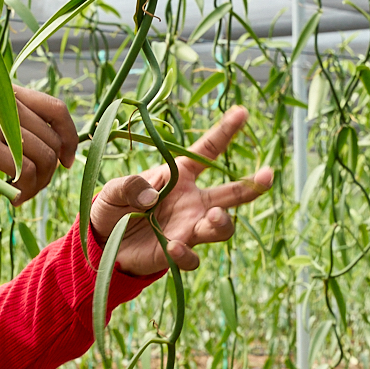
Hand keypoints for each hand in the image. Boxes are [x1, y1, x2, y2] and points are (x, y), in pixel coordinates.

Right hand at [0, 87, 78, 202]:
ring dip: (38, 184)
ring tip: (22, 194)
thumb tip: (58, 145)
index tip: (67, 160)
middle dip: (50, 171)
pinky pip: (24, 172)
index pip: (56, 108)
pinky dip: (24, 191)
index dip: (70, 137)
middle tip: (35, 187)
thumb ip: (16, 120)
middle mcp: (3, 101)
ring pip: (42, 158)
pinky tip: (13, 198)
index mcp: (7, 92)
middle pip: (51, 140)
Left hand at [89, 106, 274, 275]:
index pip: (207, 151)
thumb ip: (130, 185)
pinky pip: (193, 257)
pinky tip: (173, 247)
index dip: (225, 132)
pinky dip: (186, 254)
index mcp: (180, 176)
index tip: (242, 112)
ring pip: (221, 227)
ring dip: (221, 222)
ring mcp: (188, 228)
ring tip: (212, 217)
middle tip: (267, 176)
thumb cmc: (113, 206)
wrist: (102, 242)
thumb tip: (152, 195)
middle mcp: (192, 202)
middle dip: (252, 185)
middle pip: (231, 194)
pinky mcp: (177, 253)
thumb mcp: (114, 188)